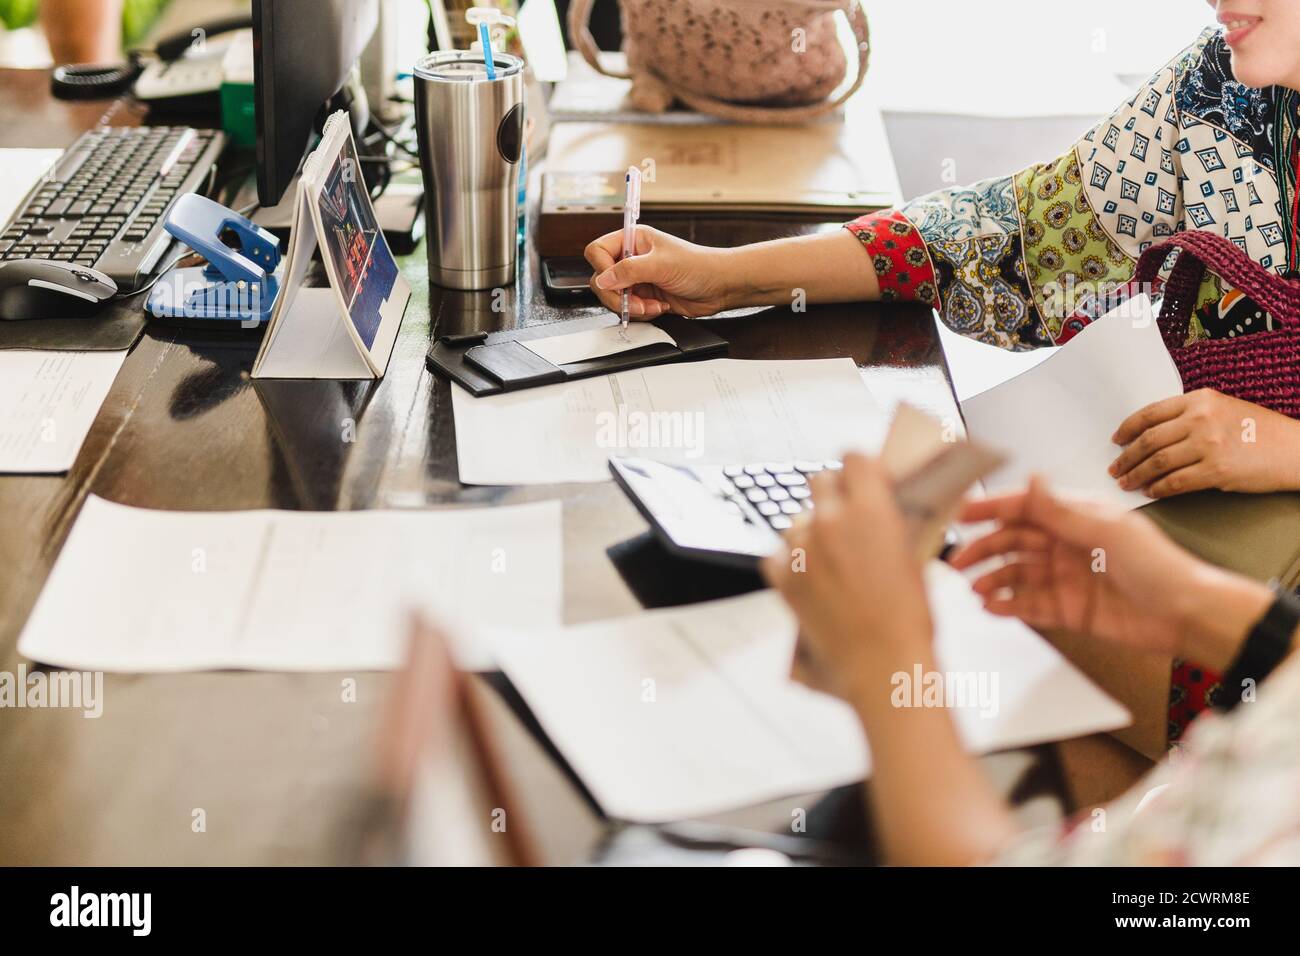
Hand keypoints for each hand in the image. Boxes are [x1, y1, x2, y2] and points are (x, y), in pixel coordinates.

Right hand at [584, 225, 734, 318]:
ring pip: (614, 298)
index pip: (598, 252)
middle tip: (637, 302)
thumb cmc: (699, 266)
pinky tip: (660, 307)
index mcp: (633, 240)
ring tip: (653, 305)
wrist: (719, 287)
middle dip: (618, 296)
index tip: (616, 282)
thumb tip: (602, 279)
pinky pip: (629, 309)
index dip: (603, 269)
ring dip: (633, 307)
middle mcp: (632, 258)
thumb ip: (629, 271)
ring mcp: (637, 279)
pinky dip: (642, 313)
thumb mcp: (661, 265)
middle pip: (602, 279)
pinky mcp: (645, 297)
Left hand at [761, 454, 932, 702]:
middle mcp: (831, 520)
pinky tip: (810, 580)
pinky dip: (789, 563)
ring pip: (797, 521)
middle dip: (833, 494)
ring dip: (811, 532)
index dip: (858, 467)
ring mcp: (802, 548)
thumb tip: (881, 514)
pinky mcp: (782, 577)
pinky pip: (777, 555)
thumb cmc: (908, 619)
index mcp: (871, 509)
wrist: (883, 665)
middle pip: (820, 481)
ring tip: (830, 562)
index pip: (854, 458)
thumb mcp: (913, 559)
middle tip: (846, 518)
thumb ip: (889, 527)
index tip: (862, 479)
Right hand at [950, 477, 1244, 660]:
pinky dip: (1008, 606)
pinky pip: (1029, 605)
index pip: (1023, 508)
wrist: (1187, 615)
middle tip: (958, 560)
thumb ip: (1061, 511)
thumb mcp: (1107, 531)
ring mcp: (1065, 577)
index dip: (990, 509)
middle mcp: (1066, 545)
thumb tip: (1032, 479)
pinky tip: (993, 608)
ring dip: (993, 580)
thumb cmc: (1159, 567)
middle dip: (983, 549)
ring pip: (1016, 574)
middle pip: (1012, 542)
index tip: (960, 513)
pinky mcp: (1068, 609)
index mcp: (1076, 517)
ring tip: (975, 589)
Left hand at [1109, 389, 1299, 497]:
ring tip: (1126, 482)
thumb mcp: (1223, 408)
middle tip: (1115, 468)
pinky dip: (1158, 488)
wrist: (1295, 449)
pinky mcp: (1217, 471)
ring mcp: (1208, 445)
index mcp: (1199, 400)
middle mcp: (1200, 419)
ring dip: (1137, 475)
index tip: (1116, 440)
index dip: (1127, 428)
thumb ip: (1190, 414)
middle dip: (1126, 457)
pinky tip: (1151, 491)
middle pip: (1149, 440)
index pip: (1149, 413)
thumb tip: (1153, 434)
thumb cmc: (1259, 430)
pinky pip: (1176, 482)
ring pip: (1158, 462)